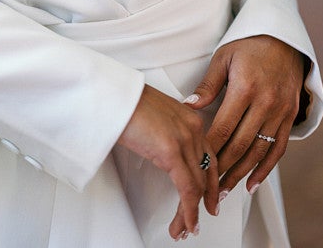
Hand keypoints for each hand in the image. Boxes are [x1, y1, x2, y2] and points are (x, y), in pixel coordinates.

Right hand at [117, 84, 218, 239]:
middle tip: (200, 218)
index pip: (208, 155)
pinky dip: (188, 212)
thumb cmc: (124, 101)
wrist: (111, 94)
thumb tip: (162, 150)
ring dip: (191, 213)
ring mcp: (184, 138)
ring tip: (184, 229)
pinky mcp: (171, 151)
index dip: (211, 180)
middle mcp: (193, 127)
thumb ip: (166, 131)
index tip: (210, 197)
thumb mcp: (154, 116)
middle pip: (206, 172)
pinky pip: (187, 190)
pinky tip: (186, 224)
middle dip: (205, 200)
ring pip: (197, 185)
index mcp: (189, 117)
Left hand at [183, 35, 305, 197]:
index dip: (210, 148)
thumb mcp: (223, 58)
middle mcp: (265, 102)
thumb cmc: (248, 46)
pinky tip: (252, 184)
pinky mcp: (290, 116)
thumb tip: (189, 106)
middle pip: (241, 144)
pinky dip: (266, 169)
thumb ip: (208, 85)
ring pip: (259, 151)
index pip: (224, 126)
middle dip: (223, 168)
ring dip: (241, 174)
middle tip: (207, 188)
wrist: (283, 39)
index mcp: (245, 87)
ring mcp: (280, 111)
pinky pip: (279, 148)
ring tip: (224, 191)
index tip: (196, 163)